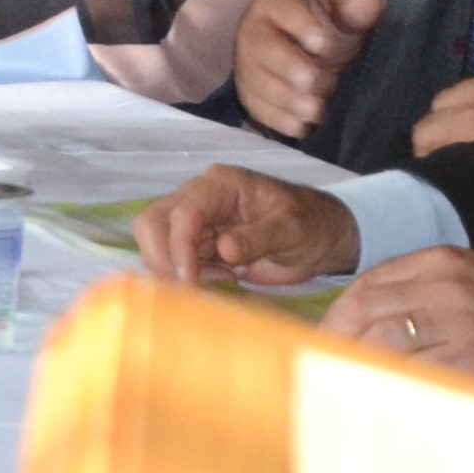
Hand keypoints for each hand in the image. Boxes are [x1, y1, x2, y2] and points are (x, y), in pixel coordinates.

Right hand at [134, 165, 362, 286]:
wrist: (321, 237)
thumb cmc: (310, 224)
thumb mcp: (292, 228)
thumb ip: (259, 237)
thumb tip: (224, 249)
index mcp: (220, 184)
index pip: (183, 212)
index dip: (179, 246)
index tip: (189, 280)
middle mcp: (199, 197)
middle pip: (153, 222)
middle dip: (162, 257)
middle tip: (190, 288)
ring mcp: (196, 221)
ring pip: (156, 242)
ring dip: (172, 269)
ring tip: (218, 282)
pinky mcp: (198, 244)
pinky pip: (173, 260)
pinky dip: (186, 276)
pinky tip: (221, 282)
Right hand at [233, 0, 380, 136]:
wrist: (308, 46)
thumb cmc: (327, 22)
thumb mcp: (344, 7)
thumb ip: (356, 7)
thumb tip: (372, 3)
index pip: (283, 6)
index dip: (302, 25)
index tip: (324, 45)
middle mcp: (254, 29)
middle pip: (263, 47)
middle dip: (289, 67)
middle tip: (315, 82)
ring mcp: (248, 63)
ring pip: (257, 81)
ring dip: (286, 99)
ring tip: (315, 110)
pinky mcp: (250, 92)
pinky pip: (257, 107)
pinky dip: (279, 119)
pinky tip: (301, 127)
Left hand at [326, 247, 473, 377]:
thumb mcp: (461, 271)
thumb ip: (414, 284)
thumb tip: (362, 314)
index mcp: (436, 262)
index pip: (366, 285)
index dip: (338, 313)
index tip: (323, 333)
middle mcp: (443, 288)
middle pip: (368, 312)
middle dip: (337, 339)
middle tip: (321, 359)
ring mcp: (460, 323)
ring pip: (387, 343)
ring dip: (359, 362)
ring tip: (345, 377)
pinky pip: (420, 372)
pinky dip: (395, 381)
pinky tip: (383, 389)